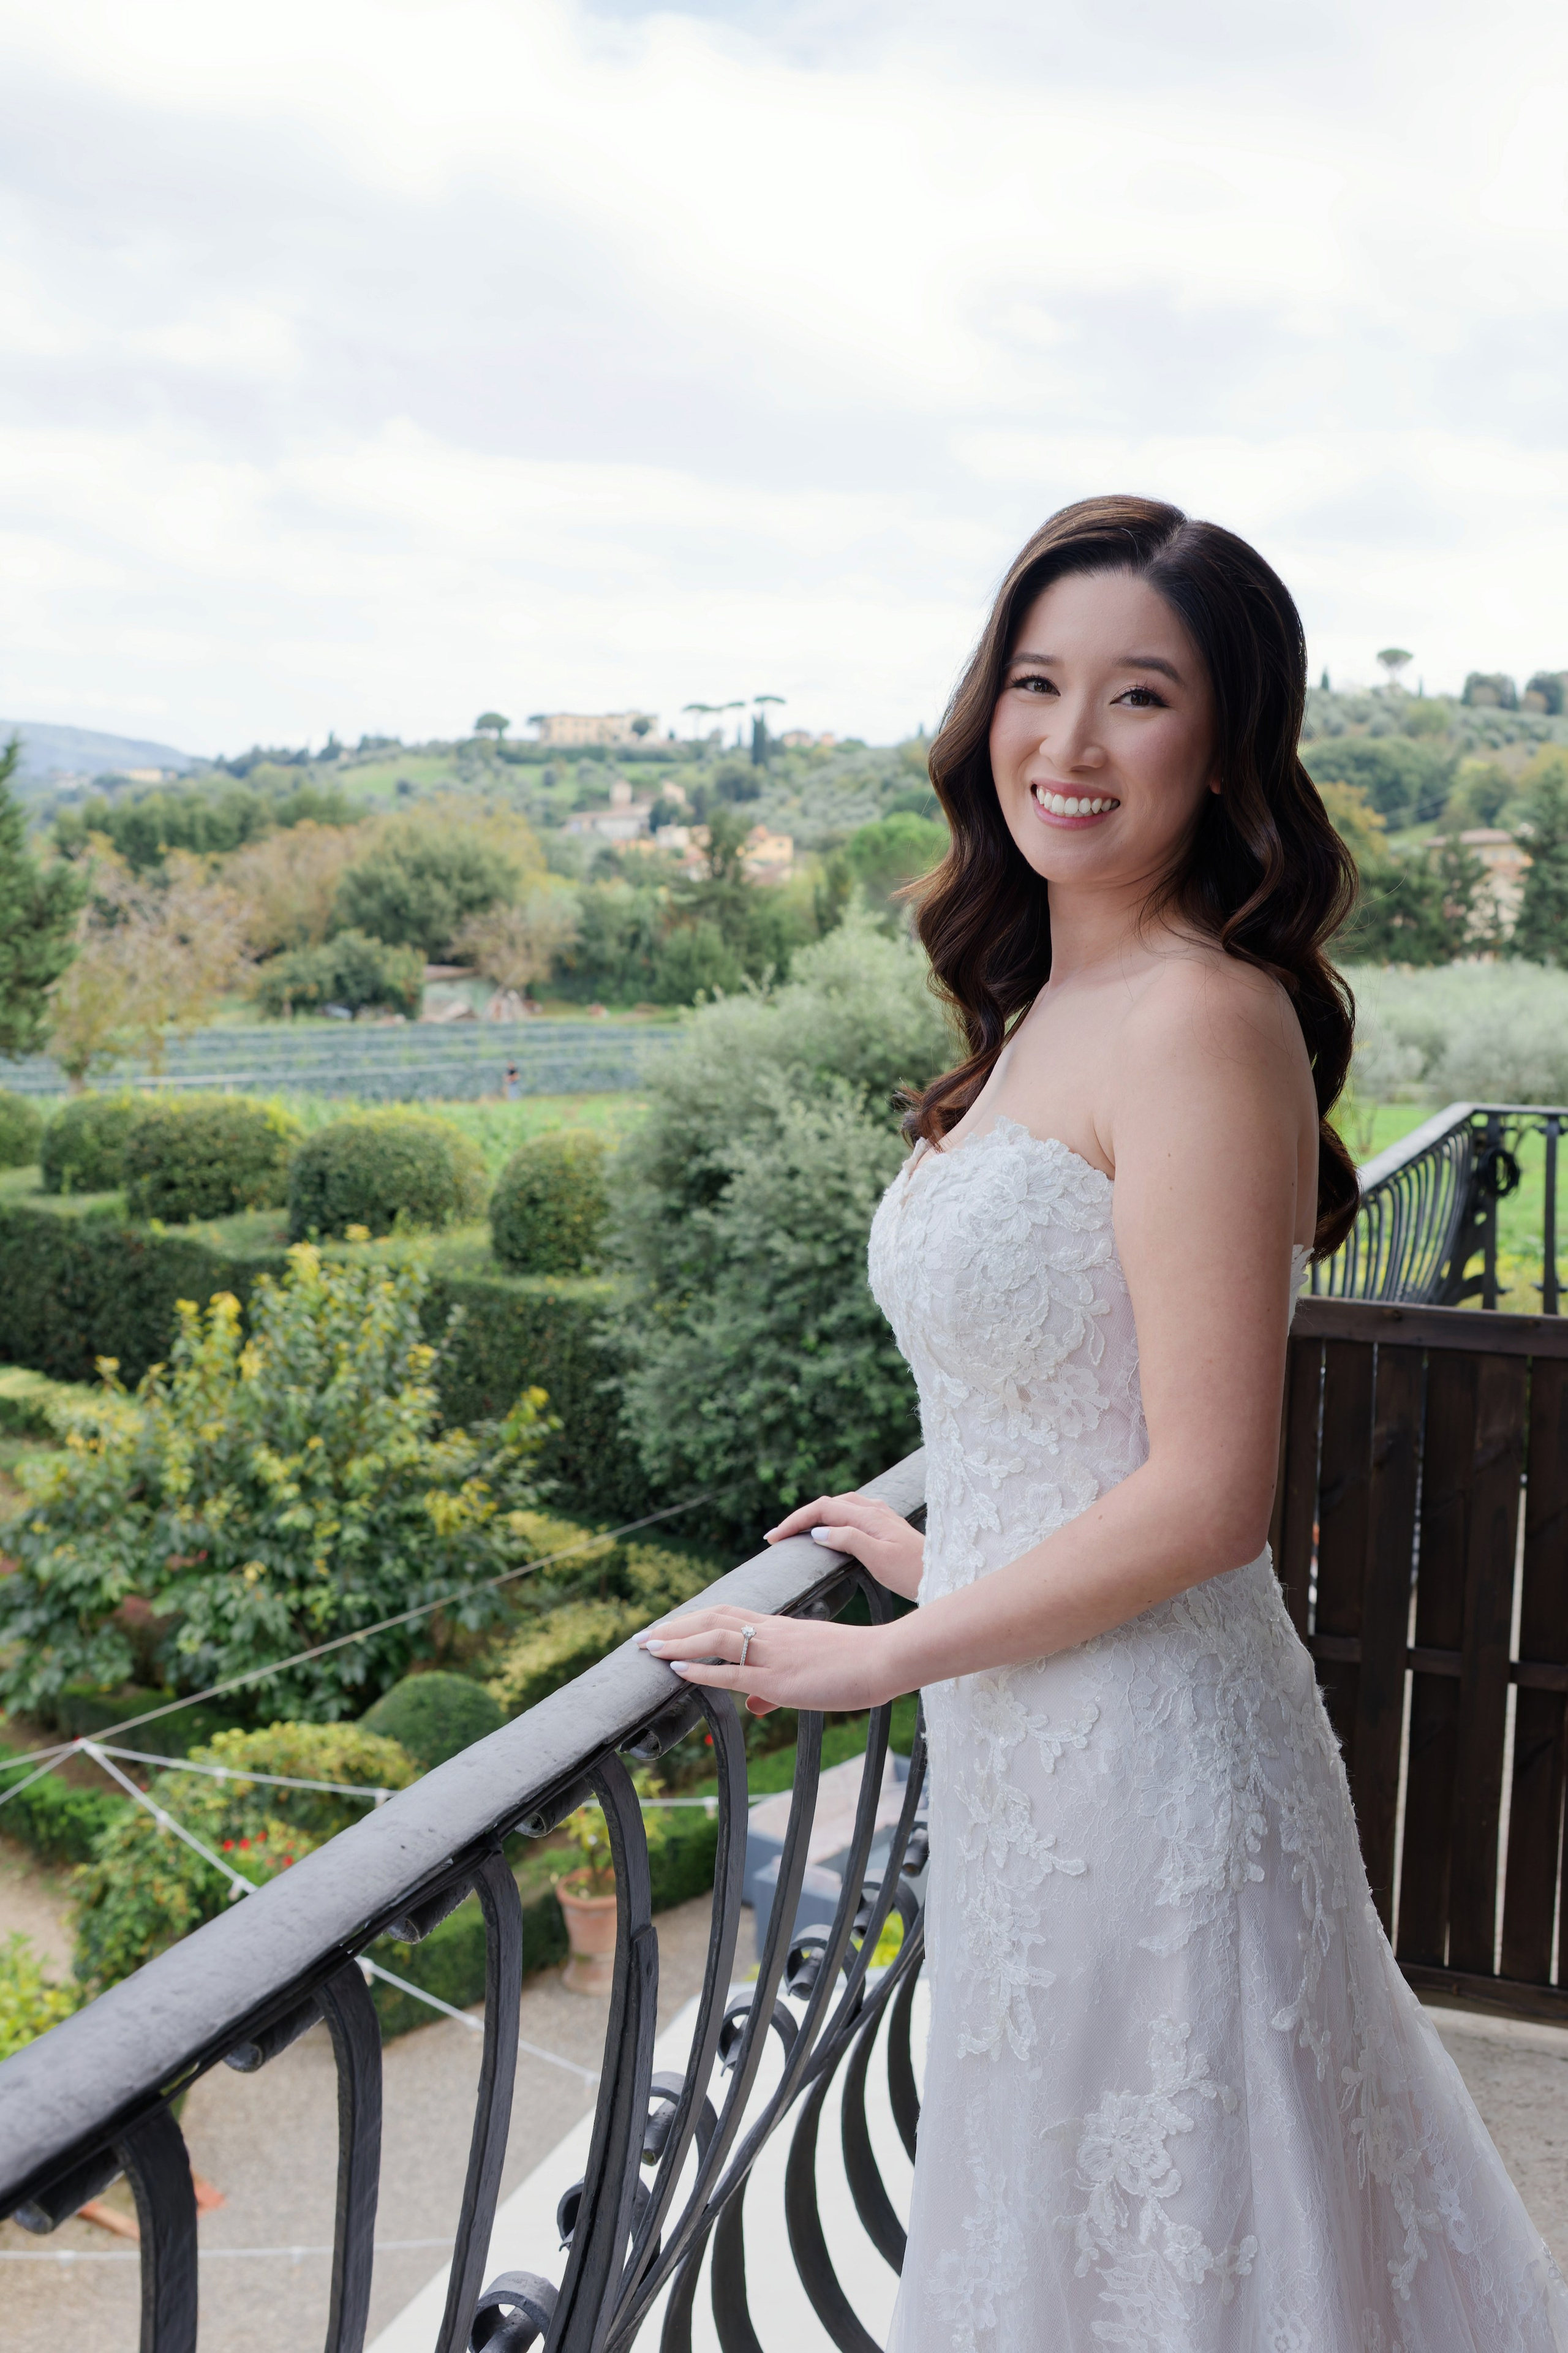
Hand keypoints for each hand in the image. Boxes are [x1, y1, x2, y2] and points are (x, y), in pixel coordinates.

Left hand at [635, 1606, 903, 1717]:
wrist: (885, 1659)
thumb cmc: (856, 1664)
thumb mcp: (811, 1670)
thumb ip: (775, 1688)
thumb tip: (752, 1705)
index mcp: (780, 1628)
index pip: (727, 1613)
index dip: (693, 1618)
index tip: (667, 1626)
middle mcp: (772, 1633)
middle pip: (712, 1618)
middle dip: (674, 1627)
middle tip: (643, 1637)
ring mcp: (774, 1654)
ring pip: (715, 1638)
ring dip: (678, 1642)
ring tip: (648, 1648)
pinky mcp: (780, 1678)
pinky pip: (733, 1671)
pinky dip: (701, 1669)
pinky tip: (678, 1670)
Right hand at [764, 1493, 924, 1599]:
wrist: (945, 1573)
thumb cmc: (913, 1571)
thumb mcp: (879, 1558)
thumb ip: (849, 1539)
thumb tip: (819, 1531)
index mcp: (868, 1515)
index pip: (822, 1509)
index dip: (795, 1521)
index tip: (774, 1538)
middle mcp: (874, 1509)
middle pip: (828, 1504)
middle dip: (801, 1517)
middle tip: (778, 1537)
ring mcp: (880, 1515)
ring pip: (840, 1506)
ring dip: (816, 1516)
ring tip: (797, 1532)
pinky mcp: (885, 1525)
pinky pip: (851, 1513)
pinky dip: (832, 1518)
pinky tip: (830, 1530)